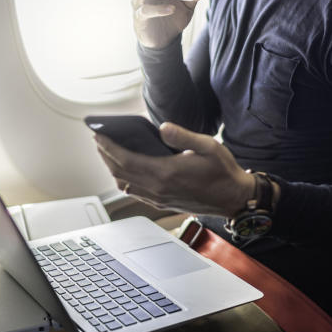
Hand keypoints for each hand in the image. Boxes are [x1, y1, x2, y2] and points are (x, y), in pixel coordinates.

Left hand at [94, 122, 254, 216]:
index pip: (126, 159)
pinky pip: (134, 192)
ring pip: (124, 184)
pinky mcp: (162, 203)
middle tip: (98, 139)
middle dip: (105, 155)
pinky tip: (124, 169)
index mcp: (166, 173)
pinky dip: (123, 179)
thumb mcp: (208, 146)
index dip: (108, 147)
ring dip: (112, 168)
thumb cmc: (223, 171)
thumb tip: (162, 128)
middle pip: (120, 172)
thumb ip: (183, 136)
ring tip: (107, 152)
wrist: (233, 198)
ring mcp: (158, 198)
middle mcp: (158, 188)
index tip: (98, 134)